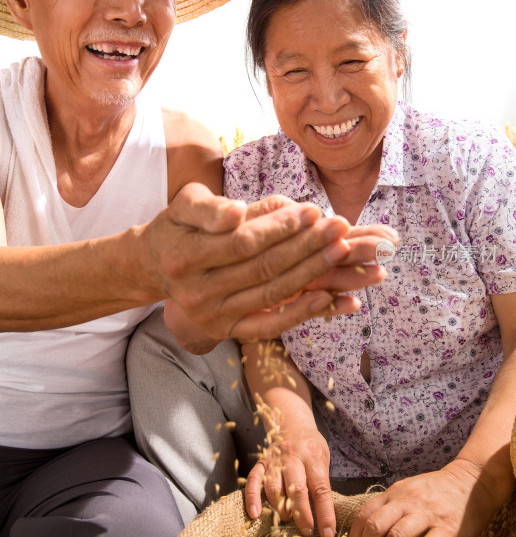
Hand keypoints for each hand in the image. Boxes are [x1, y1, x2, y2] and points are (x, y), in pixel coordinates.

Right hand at [140, 183, 381, 341]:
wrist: (154, 266)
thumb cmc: (176, 227)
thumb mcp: (184, 206)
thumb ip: (210, 208)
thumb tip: (238, 212)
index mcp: (185, 256)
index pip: (244, 242)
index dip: (281, 227)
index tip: (313, 210)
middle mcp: (196, 292)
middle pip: (263, 268)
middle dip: (307, 246)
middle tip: (340, 227)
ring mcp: (211, 316)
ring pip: (271, 293)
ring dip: (312, 273)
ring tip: (342, 250)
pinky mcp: (225, 330)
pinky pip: (268, 325)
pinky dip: (300, 312)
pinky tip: (328, 297)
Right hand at [245, 425, 335, 536]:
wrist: (291, 422)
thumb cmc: (311, 445)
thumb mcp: (324, 458)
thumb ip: (321, 482)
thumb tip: (323, 515)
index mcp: (312, 456)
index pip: (321, 489)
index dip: (325, 513)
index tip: (327, 533)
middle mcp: (292, 457)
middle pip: (296, 490)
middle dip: (302, 515)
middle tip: (307, 531)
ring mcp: (274, 459)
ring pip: (274, 487)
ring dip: (280, 508)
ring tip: (287, 520)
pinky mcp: (261, 462)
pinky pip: (253, 480)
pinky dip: (252, 497)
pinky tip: (254, 513)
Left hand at [348, 459, 500, 536]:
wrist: (474, 480)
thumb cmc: (439, 490)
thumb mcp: (409, 490)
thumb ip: (392, 507)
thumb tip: (372, 536)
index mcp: (395, 493)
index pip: (364, 515)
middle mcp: (407, 501)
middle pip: (375, 528)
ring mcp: (427, 514)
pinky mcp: (448, 529)